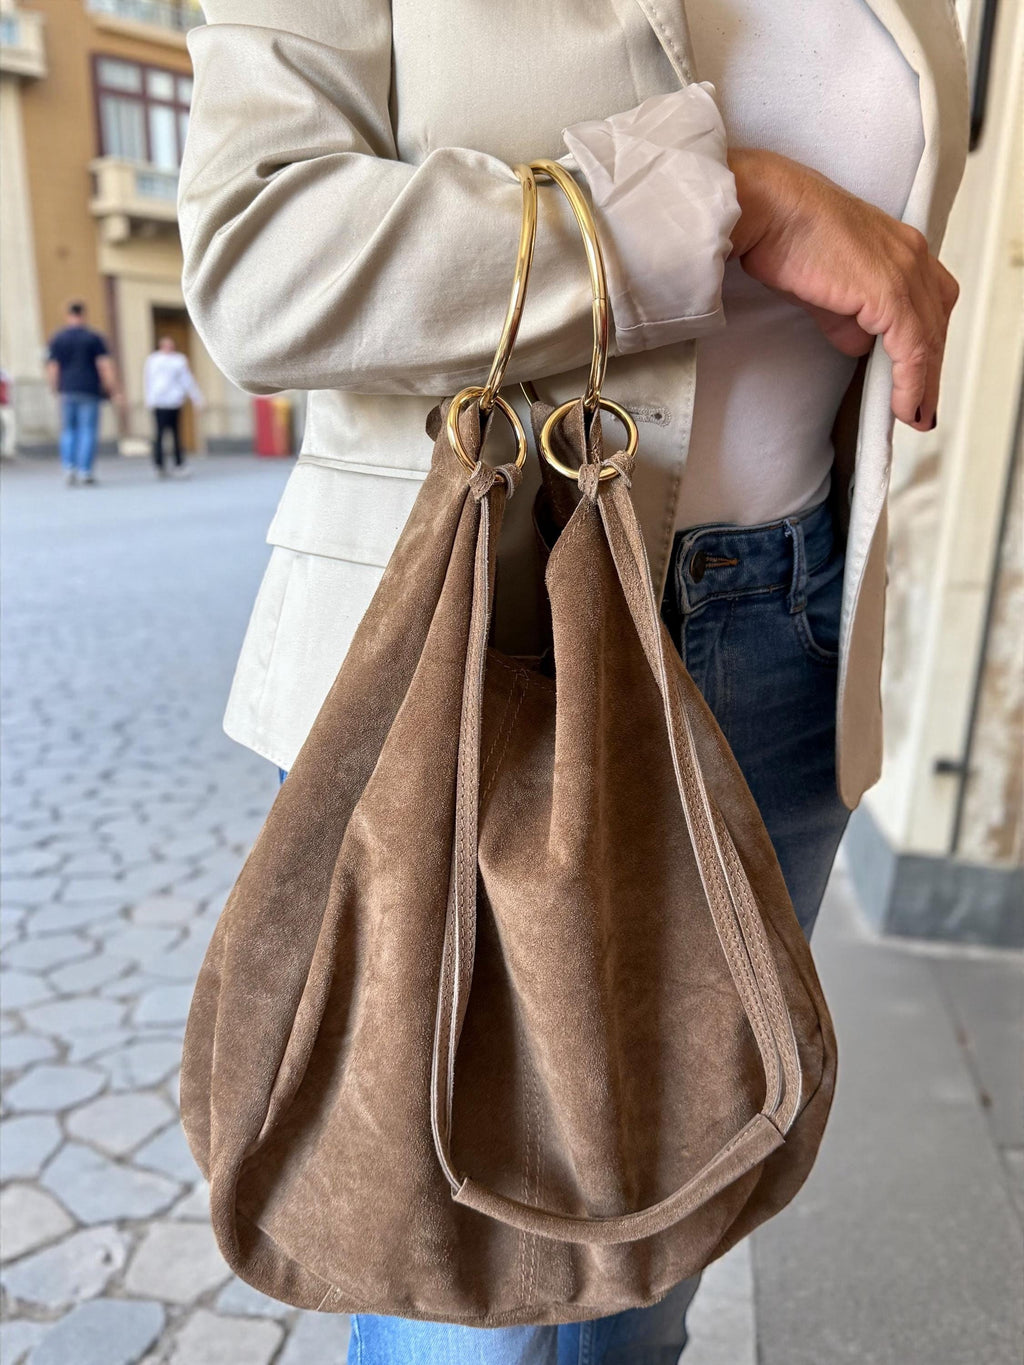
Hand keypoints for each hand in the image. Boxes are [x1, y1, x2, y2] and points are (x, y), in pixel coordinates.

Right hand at [727, 148, 959, 430]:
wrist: (768, 210)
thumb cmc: (785, 232)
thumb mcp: (822, 285)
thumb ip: (846, 316)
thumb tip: (858, 343)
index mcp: (898, 245)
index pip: (929, 300)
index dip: (926, 342)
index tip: (917, 376)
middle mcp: (911, 254)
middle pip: (937, 321)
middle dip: (931, 367)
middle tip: (921, 404)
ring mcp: (904, 271)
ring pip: (930, 339)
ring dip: (924, 383)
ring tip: (915, 414)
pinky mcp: (891, 292)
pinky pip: (913, 349)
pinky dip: (912, 383)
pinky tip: (906, 406)